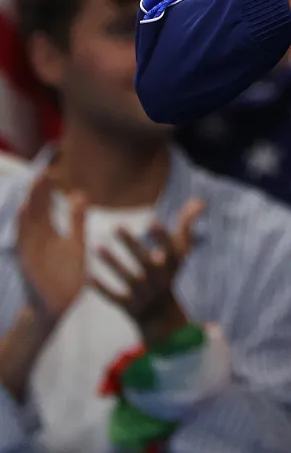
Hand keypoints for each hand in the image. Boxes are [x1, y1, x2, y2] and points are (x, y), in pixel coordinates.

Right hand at [16, 171, 87, 323]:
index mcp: (48, 234)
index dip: (47, 190)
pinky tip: (23, 210)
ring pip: (28, 223)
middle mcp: (37, 240)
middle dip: (39, 192)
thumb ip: (77, 220)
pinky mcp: (28, 263)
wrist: (57, 307)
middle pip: (37, 211)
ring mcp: (31, 251)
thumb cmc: (65, 276)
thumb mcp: (75, 243)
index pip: (46, 207)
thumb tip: (80, 194)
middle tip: (45, 170)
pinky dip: (22, 226)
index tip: (53, 170)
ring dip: (31, 203)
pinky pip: (23, 242)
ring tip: (35, 184)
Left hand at [90, 199, 204, 345]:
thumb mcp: (180, 251)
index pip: (171, 249)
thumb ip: (186, 225)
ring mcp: (145, 295)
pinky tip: (88, 276)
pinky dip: (102, 288)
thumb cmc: (168, 272)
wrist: (161, 315)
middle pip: (146, 262)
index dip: (162, 236)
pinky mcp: (130, 308)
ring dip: (113, 264)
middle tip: (117, 226)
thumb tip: (199, 201)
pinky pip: (115, 298)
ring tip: (97, 247)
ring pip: (128, 279)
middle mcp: (160, 280)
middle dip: (133, 245)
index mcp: (173, 265)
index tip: (151, 220)